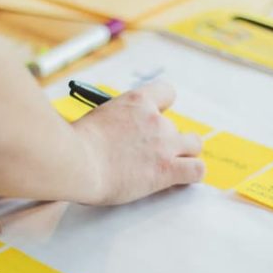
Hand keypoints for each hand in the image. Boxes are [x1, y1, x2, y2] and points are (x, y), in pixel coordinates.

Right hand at [72, 80, 203, 204]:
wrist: (76, 162)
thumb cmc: (75, 144)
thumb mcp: (96, 119)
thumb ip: (115, 123)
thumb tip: (115, 135)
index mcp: (137, 101)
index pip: (167, 92)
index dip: (163, 109)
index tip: (153, 120)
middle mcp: (156, 120)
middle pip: (178, 127)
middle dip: (168, 141)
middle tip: (150, 155)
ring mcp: (164, 144)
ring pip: (194, 145)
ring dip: (184, 156)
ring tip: (167, 168)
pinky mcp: (167, 170)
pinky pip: (197, 170)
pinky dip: (191, 175)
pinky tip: (178, 180)